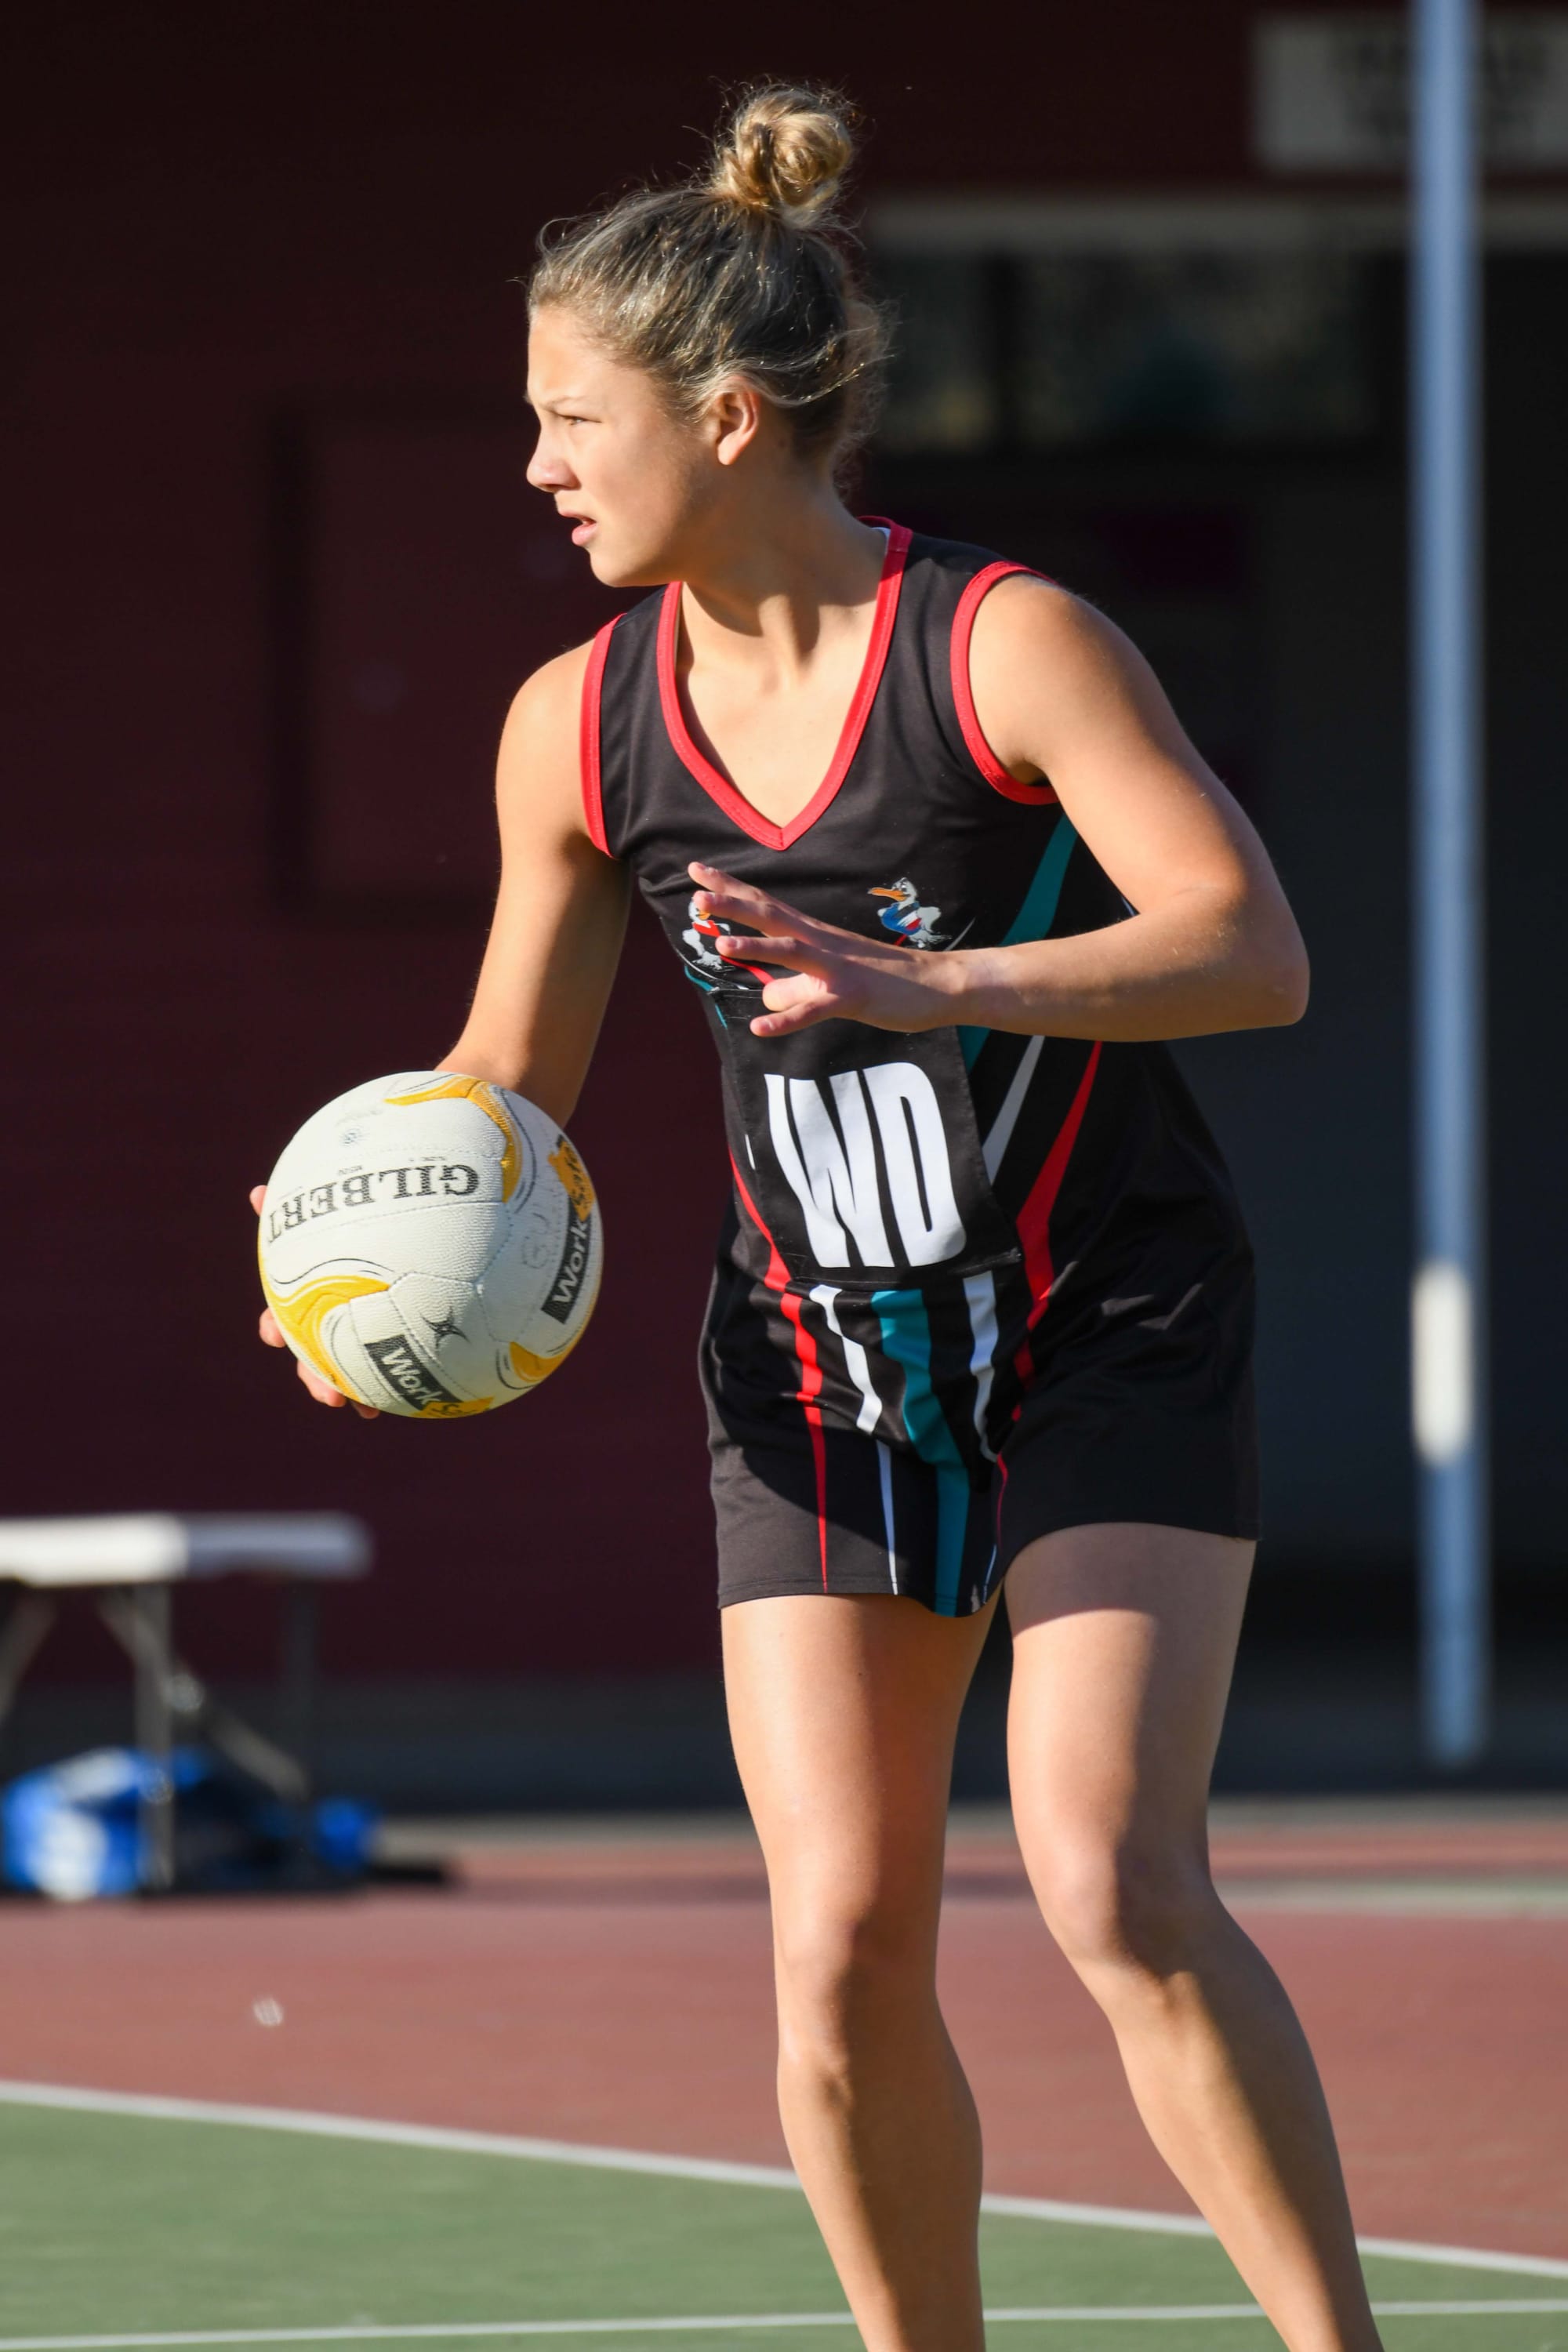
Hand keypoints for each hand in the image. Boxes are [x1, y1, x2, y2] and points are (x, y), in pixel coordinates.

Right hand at [250, 1186, 380, 1417]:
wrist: (412, 1243)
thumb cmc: (361, 1226)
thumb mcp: (330, 1218)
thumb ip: (294, 1209)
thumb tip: (256, 1191)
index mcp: (312, 1296)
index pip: (282, 1316)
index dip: (275, 1327)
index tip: (275, 1334)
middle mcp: (327, 1321)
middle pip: (311, 1356)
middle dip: (314, 1377)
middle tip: (327, 1393)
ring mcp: (354, 1335)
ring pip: (343, 1373)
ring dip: (347, 1392)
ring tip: (361, 1408)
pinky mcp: (387, 1344)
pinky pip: (384, 1372)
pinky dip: (386, 1388)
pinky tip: (399, 1403)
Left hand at [687, 863, 965, 1039]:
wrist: (936, 986)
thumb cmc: (882, 981)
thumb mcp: (828, 985)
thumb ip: (793, 989)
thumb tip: (765, 999)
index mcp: (813, 934)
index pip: (765, 904)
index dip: (730, 888)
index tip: (697, 872)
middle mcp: (821, 943)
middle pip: (771, 917)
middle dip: (733, 905)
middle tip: (696, 896)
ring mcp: (837, 968)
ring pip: (791, 952)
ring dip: (757, 947)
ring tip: (722, 944)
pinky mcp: (852, 996)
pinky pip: (815, 1008)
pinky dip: (787, 1019)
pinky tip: (760, 1028)